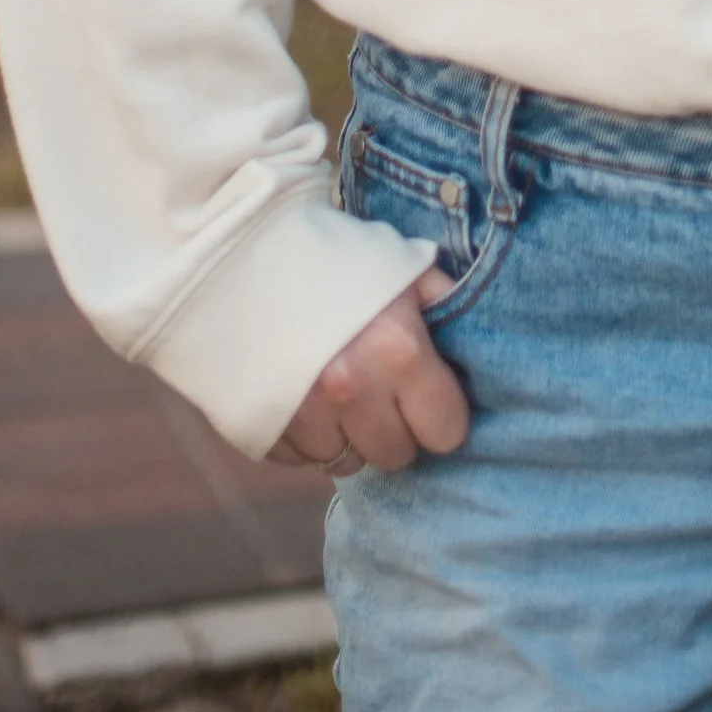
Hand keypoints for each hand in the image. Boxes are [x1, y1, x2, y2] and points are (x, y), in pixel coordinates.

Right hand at [271, 272, 470, 476]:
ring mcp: (303, 417)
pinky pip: (302, 461)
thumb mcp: (399, 264)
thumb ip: (442, 305)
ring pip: (348, 462)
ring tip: (337, 389)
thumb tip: (472, 350)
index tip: (426, 393)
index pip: (445, 431)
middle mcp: (351, 391)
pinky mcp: (264, 432)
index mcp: (397, 350)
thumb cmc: (332, 253)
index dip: (440, 412)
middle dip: (396, 427)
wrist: (239, 249)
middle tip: (381, 389)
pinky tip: (302, 394)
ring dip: (349, 434)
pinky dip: (308, 437)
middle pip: (397, 456)